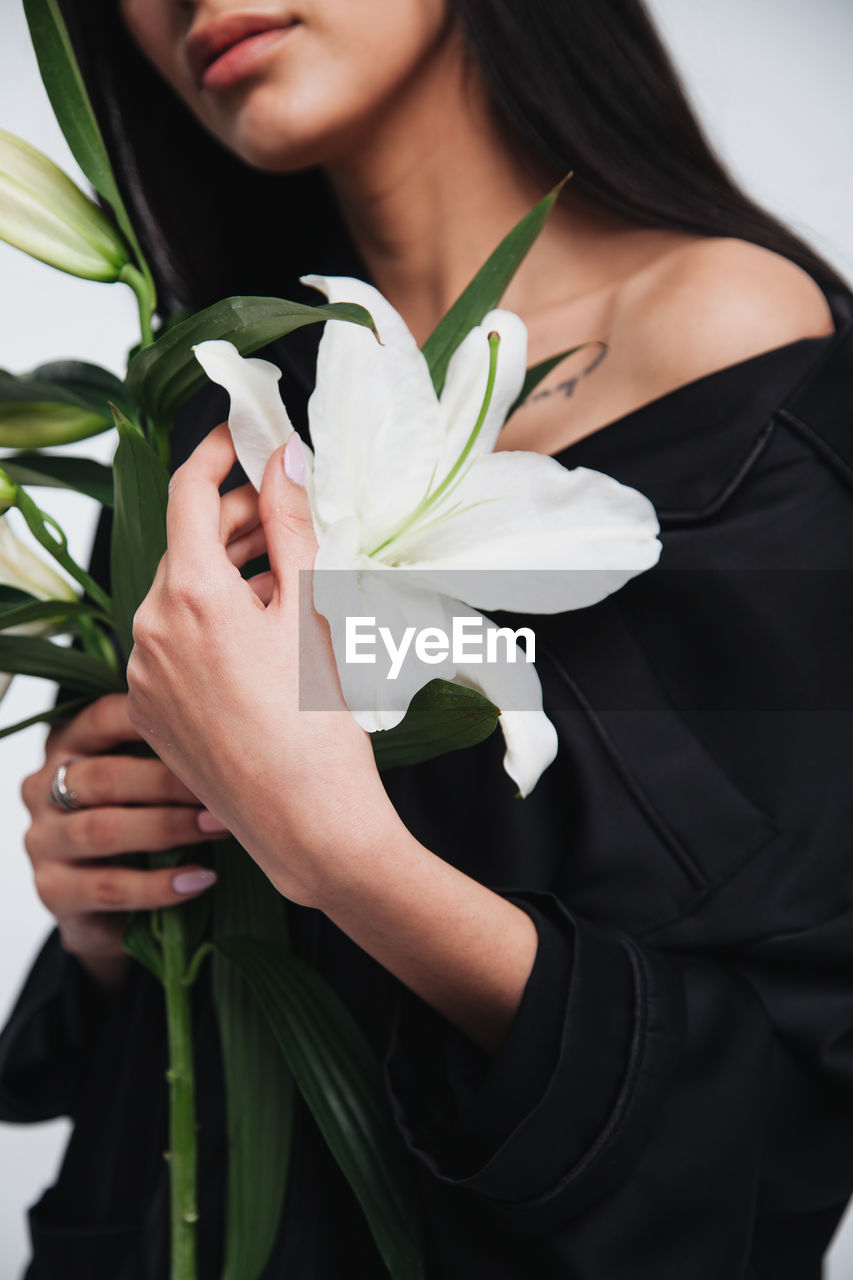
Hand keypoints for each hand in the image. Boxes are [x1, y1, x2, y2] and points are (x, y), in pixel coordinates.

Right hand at [21, 693, 222, 989]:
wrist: (103, 907)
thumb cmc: (137, 822)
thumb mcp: (145, 780)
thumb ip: (172, 750)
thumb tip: (246, 725)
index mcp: (67, 745)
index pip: (103, 718)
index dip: (152, 720)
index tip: (208, 724)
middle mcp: (43, 788)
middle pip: (103, 777)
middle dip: (169, 783)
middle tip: (224, 790)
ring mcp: (44, 841)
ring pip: (103, 830)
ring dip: (169, 829)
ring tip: (220, 828)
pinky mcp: (54, 891)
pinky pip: (110, 887)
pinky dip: (160, 885)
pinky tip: (200, 879)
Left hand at [127, 427, 538, 1051]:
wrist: (308, 824)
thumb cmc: (320, 724)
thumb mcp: (314, 609)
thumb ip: (293, 525)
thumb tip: (282, 459)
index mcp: (191, 596)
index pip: (188, 493)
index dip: (214, 454)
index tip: (239, 439)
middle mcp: (150, 629)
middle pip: (186, 546)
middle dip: (235, 522)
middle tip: (286, 515)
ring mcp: (143, 674)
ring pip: (178, 595)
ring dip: (224, 572)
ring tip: (283, 578)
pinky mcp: (147, 710)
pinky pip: (170, 642)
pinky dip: (207, 622)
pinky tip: (257, 633)